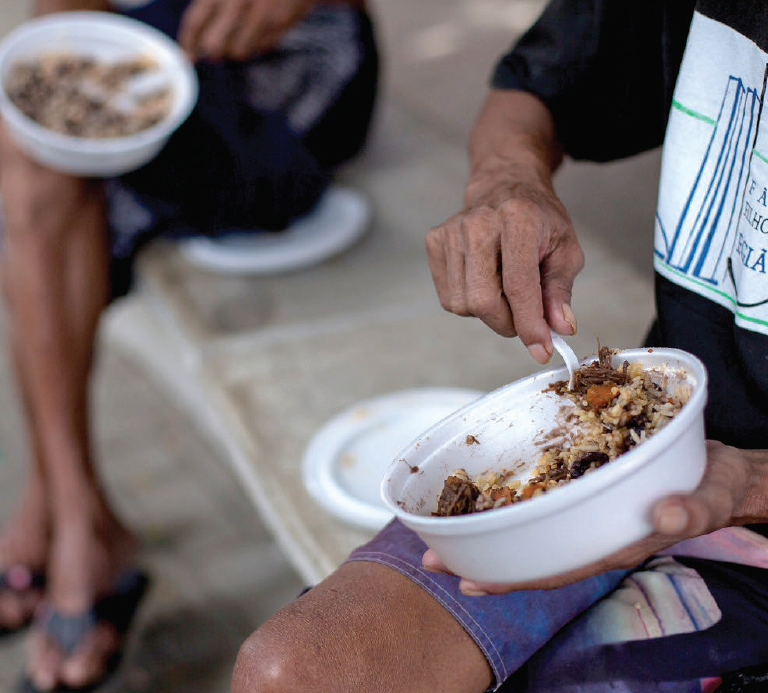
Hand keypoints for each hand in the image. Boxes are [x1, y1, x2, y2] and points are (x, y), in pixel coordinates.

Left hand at [178, 0, 313, 60]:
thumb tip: (194, 43)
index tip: (188, 56)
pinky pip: (261, 47)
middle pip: (214, 46)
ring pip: (238, 52)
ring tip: (243, 35)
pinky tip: (262, 28)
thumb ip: (208, 7)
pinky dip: (258, 43)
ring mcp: (261, 12)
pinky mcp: (281, 21)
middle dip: (214, 52)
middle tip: (216, 49)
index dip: (188, 43)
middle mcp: (238, 0)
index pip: (194, 23)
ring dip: (238, 48)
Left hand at [422, 440, 762, 594]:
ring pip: (527, 526)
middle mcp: (589, 531)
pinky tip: (484, 492)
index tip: (468, 583)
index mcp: (613, 542)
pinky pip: (540, 496)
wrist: (718, 469)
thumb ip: (692, 509)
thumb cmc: (713, 487)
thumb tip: (663, 517)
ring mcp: (582, 510)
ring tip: (440, 525)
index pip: (554, 568)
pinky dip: (509, 497)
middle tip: (429, 554)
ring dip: (484, 526)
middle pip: (527, 551)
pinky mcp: (582, 485)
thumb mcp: (711, 496)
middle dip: (480, 556)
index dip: (511, 578)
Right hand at [425, 174, 582, 362]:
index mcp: (518, 218)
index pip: (519, 285)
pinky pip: (449, 298)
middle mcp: (478, 222)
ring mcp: (451, 232)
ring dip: (489, 313)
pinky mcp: (434, 242)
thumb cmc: (538, 219)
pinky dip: (470, 303)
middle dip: (507, 324)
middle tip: (524, 320)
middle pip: (483, 301)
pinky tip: (485, 282)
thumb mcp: (565, 249)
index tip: (541, 349)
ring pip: (463, 305)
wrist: (505, 185)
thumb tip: (560, 327)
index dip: (530, 324)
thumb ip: (560, 290)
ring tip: (505, 291)